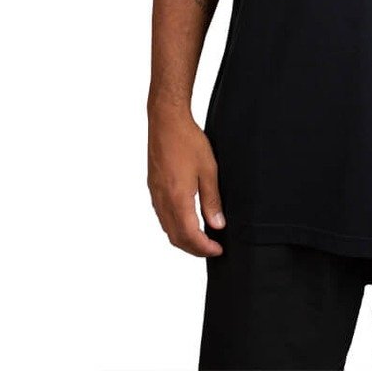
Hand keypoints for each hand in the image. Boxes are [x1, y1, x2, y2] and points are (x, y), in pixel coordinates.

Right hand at [147, 109, 225, 256]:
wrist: (166, 122)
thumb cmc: (187, 141)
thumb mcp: (208, 170)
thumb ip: (212, 200)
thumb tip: (217, 225)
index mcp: (177, 198)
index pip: (189, 235)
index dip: (204, 247)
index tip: (218, 249)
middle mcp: (163, 200)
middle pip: (176, 237)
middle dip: (194, 248)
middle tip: (212, 248)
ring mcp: (155, 194)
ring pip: (167, 228)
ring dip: (184, 239)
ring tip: (202, 238)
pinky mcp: (153, 187)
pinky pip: (162, 216)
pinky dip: (174, 226)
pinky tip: (186, 220)